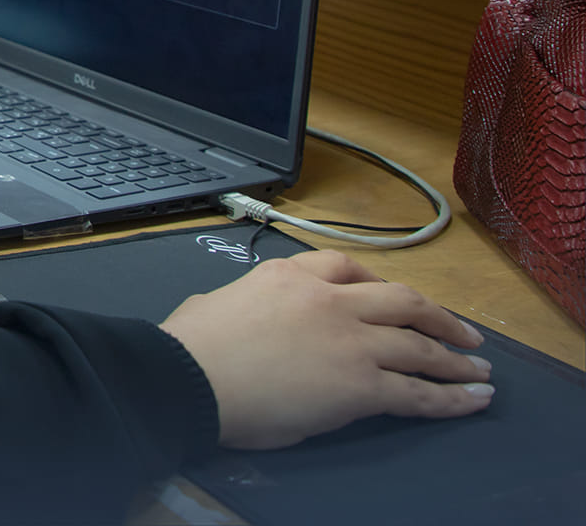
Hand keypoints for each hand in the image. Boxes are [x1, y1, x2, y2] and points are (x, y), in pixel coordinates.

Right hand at [159, 250, 492, 449]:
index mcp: (288, 277)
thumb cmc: (191, 346)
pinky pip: (416, 391)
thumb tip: (235, 310)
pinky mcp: (359, 385)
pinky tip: (471, 401)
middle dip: (438, 316)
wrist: (191, 378)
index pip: (347, 268)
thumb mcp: (214, 303)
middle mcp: (327, 301)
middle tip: (462, 333)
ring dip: (456, 357)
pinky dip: (450, 398)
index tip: (395, 296)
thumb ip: (239, 300)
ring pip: (419, 343)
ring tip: (480, 369)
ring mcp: (348, 341)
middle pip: (400, 299)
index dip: (380, 282)